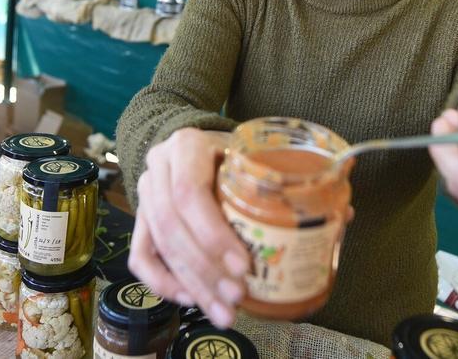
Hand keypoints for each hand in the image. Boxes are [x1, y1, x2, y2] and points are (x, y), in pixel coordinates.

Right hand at [128, 128, 249, 327]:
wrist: (197, 147)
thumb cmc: (233, 154)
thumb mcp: (248, 156)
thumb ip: (265, 184)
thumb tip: (316, 225)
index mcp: (186, 145)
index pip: (190, 193)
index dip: (213, 234)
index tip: (244, 266)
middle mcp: (158, 168)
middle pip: (173, 226)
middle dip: (205, 269)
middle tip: (236, 297)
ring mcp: (145, 195)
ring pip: (159, 246)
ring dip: (192, 284)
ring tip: (221, 312)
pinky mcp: (140, 219)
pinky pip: (140, 257)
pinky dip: (163, 283)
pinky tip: (191, 300)